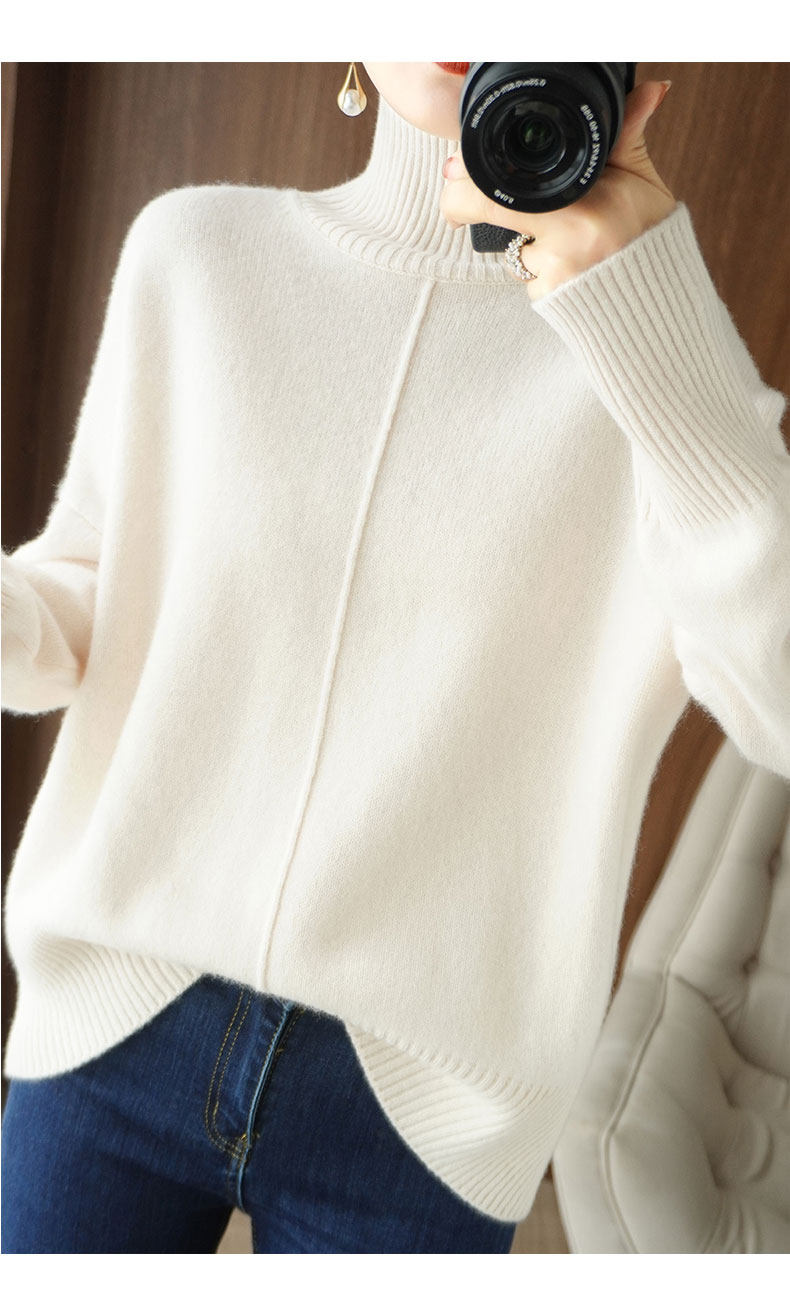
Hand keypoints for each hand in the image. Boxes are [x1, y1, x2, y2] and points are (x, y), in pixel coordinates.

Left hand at [440, 80, 677, 300]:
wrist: (659, 296)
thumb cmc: (647, 235)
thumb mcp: (640, 180)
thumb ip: (629, 135)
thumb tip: (649, 89)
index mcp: (581, 206)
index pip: (497, 191)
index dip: (464, 186)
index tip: (454, 177)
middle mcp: (563, 243)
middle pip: (488, 217)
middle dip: (472, 207)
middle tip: (471, 204)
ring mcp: (552, 275)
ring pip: (508, 249)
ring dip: (520, 241)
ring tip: (559, 237)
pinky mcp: (547, 299)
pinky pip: (524, 277)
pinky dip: (536, 269)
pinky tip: (563, 264)